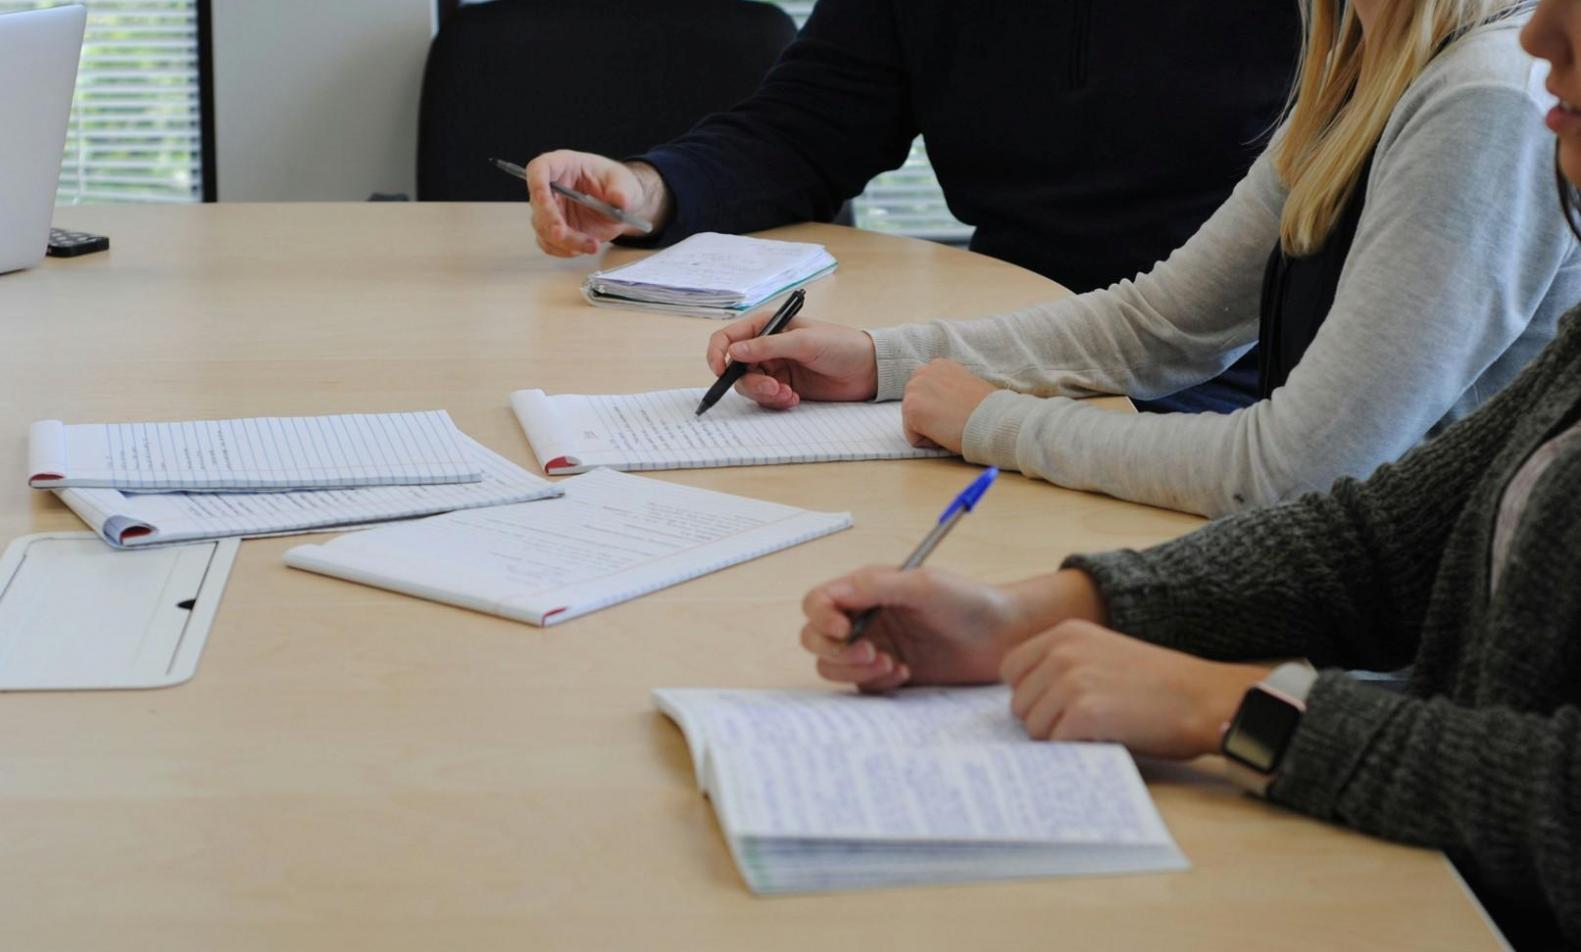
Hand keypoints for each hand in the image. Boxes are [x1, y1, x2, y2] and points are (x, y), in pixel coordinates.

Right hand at [524, 151, 668, 255]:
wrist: (621, 207)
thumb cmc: (617, 185)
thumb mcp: (625, 183)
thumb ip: (621, 190)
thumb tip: (618, 199)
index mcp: (563, 165)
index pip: (539, 169)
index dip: (536, 183)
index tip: (543, 200)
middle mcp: (552, 188)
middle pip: (537, 204)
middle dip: (549, 222)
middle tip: (562, 234)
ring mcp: (551, 210)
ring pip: (543, 229)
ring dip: (565, 241)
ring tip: (592, 245)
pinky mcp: (555, 230)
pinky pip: (550, 244)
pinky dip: (565, 251)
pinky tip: (585, 248)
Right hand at [705, 312, 877, 407]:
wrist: (867, 369)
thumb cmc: (841, 345)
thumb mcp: (804, 342)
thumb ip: (767, 346)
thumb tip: (734, 351)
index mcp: (766, 326)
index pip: (728, 338)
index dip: (718, 354)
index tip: (721, 372)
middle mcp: (766, 346)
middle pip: (737, 369)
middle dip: (752, 382)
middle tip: (774, 389)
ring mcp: (775, 368)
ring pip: (750, 386)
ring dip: (765, 394)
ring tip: (789, 395)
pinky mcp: (784, 387)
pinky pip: (766, 399)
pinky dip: (776, 402)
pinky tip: (795, 399)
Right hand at [801, 567, 1031, 691]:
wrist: (1003, 637)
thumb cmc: (968, 601)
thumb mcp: (924, 585)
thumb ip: (877, 586)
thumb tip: (837, 594)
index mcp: (867, 590)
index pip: (819, 602)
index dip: (821, 617)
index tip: (843, 630)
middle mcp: (865, 618)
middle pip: (815, 637)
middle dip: (835, 650)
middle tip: (871, 652)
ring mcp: (874, 647)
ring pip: (833, 665)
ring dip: (854, 670)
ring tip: (891, 664)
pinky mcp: (887, 674)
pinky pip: (860, 686)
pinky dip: (875, 683)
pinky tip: (904, 673)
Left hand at [901, 360, 996, 451]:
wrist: (994, 420)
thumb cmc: (988, 409)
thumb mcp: (967, 386)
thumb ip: (949, 389)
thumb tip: (941, 403)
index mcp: (939, 365)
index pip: (925, 394)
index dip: (940, 409)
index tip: (956, 413)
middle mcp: (923, 371)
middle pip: (915, 407)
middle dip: (931, 419)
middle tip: (954, 421)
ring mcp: (914, 389)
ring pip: (913, 423)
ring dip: (930, 430)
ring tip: (952, 425)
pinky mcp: (910, 408)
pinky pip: (913, 437)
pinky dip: (929, 442)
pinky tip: (947, 433)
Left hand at [1000, 620, 1269, 758]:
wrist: (1204, 698)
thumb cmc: (1159, 685)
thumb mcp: (1102, 654)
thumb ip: (1062, 666)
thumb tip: (1025, 702)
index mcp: (1064, 633)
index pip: (1011, 670)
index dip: (1030, 695)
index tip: (1055, 707)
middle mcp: (1062, 651)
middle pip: (1018, 703)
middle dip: (1043, 721)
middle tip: (1082, 726)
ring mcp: (1071, 681)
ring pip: (1033, 727)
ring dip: (1058, 739)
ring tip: (1096, 732)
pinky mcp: (1085, 712)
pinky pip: (1055, 743)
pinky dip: (1074, 750)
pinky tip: (1104, 740)